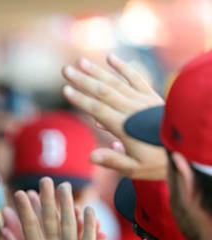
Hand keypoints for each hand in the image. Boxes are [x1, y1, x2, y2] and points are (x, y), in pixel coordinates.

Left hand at [0, 193, 105, 239]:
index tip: (19, 193)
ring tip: (66, 187)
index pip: (29, 228)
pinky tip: (88, 211)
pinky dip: (88, 227)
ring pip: (69, 225)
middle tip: (44, 179)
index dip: (25, 211)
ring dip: (68, 206)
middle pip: (49, 220)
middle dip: (47, 200)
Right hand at [61, 54, 166, 179]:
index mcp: (125, 127)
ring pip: (116, 82)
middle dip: (83, 80)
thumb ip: (112, 161)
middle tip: (66, 70)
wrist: (186, 151)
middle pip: (104, 92)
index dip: (81, 99)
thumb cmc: (157, 162)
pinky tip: (110, 58)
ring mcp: (142, 101)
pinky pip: (136, 78)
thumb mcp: (134, 169)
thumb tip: (90, 157)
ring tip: (80, 62)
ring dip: (97, 71)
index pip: (98, 110)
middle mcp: (133, 110)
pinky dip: (123, 67)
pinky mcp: (151, 96)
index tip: (65, 90)